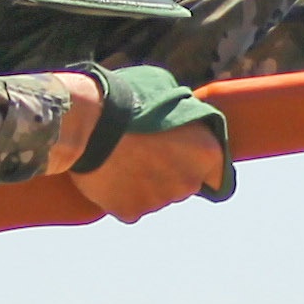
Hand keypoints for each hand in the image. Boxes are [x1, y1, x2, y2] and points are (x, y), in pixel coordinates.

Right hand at [43, 73, 235, 222]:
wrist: (86, 122)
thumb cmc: (127, 98)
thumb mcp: (167, 91)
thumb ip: (185, 114)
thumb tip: (188, 119)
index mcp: (206, 152)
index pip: (217, 172)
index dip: (198, 162)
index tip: (182, 154)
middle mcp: (189, 183)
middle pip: (185, 185)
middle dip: (169, 172)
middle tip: (144, 150)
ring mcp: (160, 201)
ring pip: (156, 196)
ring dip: (144, 183)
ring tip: (121, 158)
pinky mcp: (131, 212)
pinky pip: (130, 206)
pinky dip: (120, 195)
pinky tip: (108, 174)